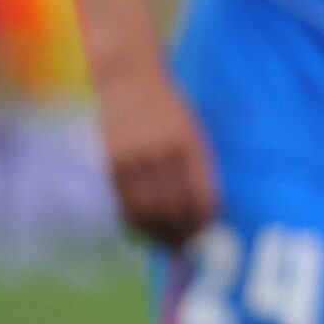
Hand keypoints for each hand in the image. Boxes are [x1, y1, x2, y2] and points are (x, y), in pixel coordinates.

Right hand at [95, 63, 218, 247]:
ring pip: (148, 210)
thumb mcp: (191, 124)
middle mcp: (161, 151)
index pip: (200, 190)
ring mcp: (133, 158)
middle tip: (191, 247)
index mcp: (189, 140)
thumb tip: (202, 203)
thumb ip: (196, 160)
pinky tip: (146, 231)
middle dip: (184, 231)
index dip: (205, 217)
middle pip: (174, 205)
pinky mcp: (112, 163)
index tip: (211, 230)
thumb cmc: (168, 102)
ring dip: (160, 233)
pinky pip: (125, 202)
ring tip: (170, 245)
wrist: (128, 76)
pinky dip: (137, 222)